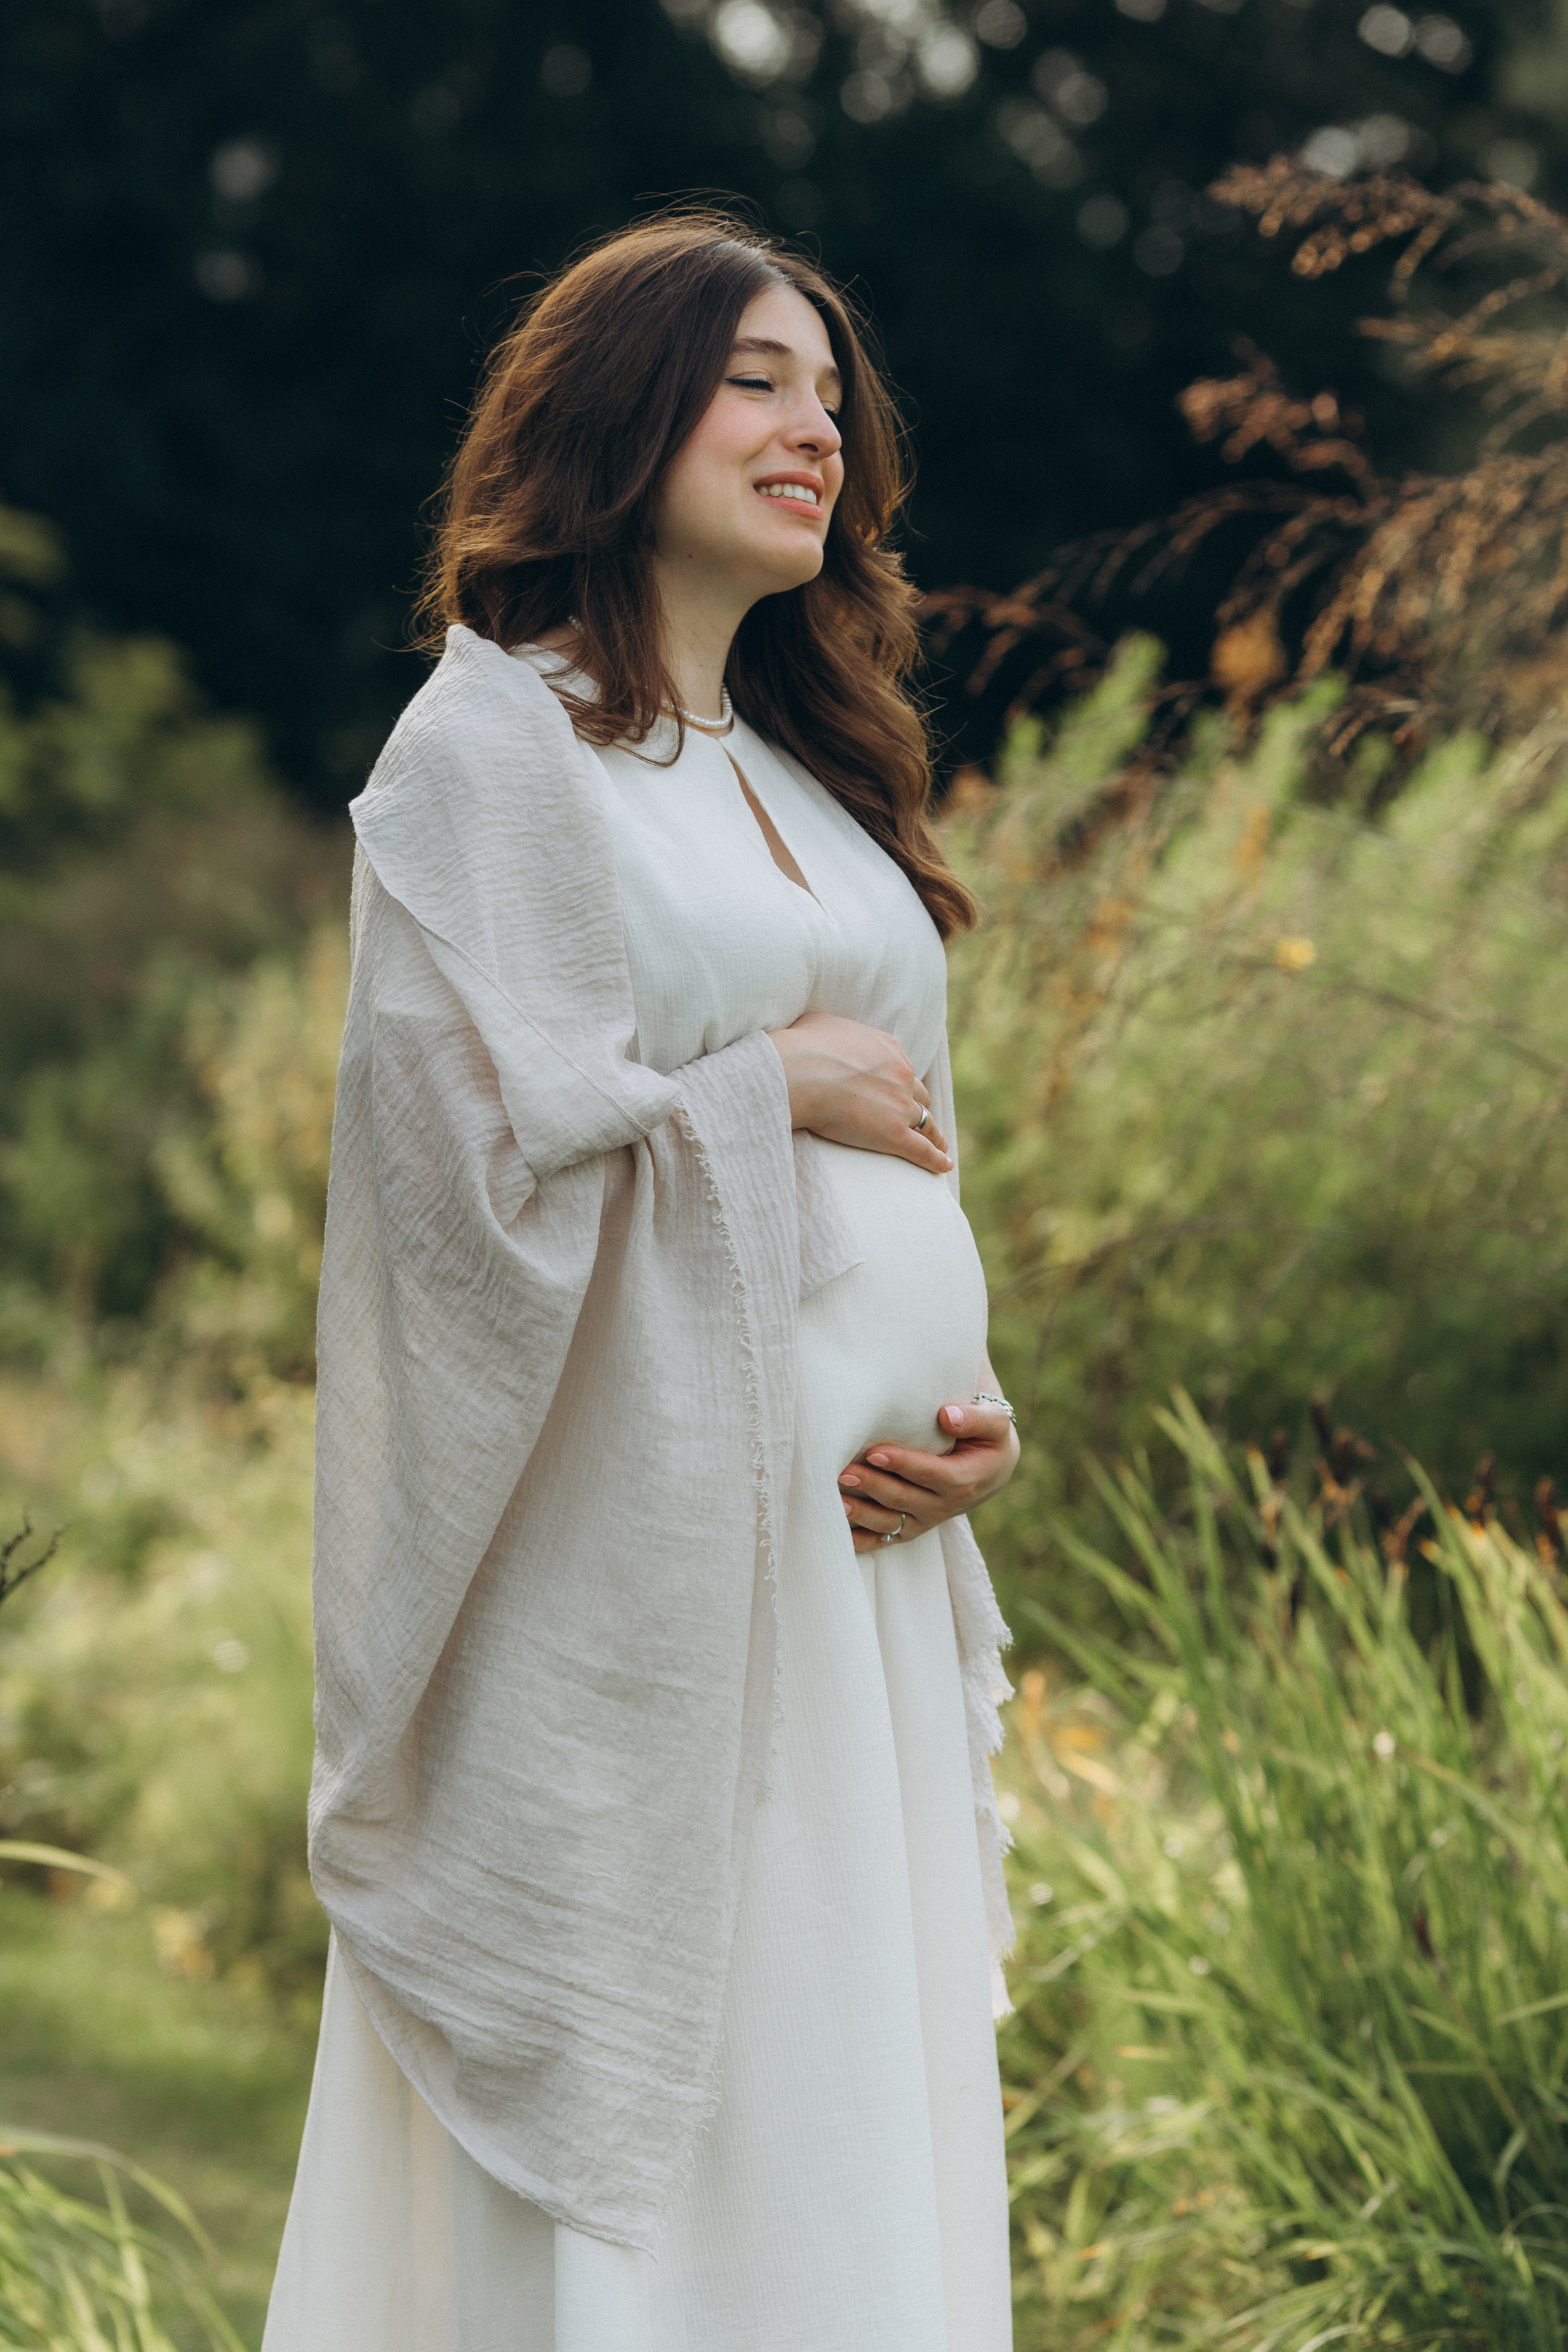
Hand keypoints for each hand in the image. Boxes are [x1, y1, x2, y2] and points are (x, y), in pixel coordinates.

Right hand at [766, 1011, 951, 1174]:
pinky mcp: (894, 1134)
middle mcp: (901, 1076)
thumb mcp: (821, 1024)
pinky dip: (935, 1159)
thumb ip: (834, 1031)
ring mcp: (900, 1105)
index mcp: (888, 1050)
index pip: (901, 1068)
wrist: (802, 1073)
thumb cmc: (805, 1047)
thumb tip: (828, 1034)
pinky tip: (944, 1166)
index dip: (901, 1081)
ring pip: (926, 1122)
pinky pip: (921, 1150)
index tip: (899, 1090)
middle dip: (919, 1105)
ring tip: (940, 1145)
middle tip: (921, 1116)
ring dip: (934, 1133)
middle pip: (918, 1094)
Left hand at [837, 1398, 1019, 1553]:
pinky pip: (884, 1540)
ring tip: (835, 1501)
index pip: (932, 1475)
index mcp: (965, 1480)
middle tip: (843, 1472)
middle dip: (873, 1487)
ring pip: (891, 1524)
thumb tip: (947, 1416)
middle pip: (905, 1500)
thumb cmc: (987, 1438)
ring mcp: (926, 1520)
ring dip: (862, 1516)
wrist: (990, 1468)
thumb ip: (976, 1418)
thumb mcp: (994, 1423)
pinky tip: (837, 1533)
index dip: (904, 1465)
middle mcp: (944, 1506)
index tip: (875, 1451)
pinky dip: (860, 1540)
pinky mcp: (911, 1528)